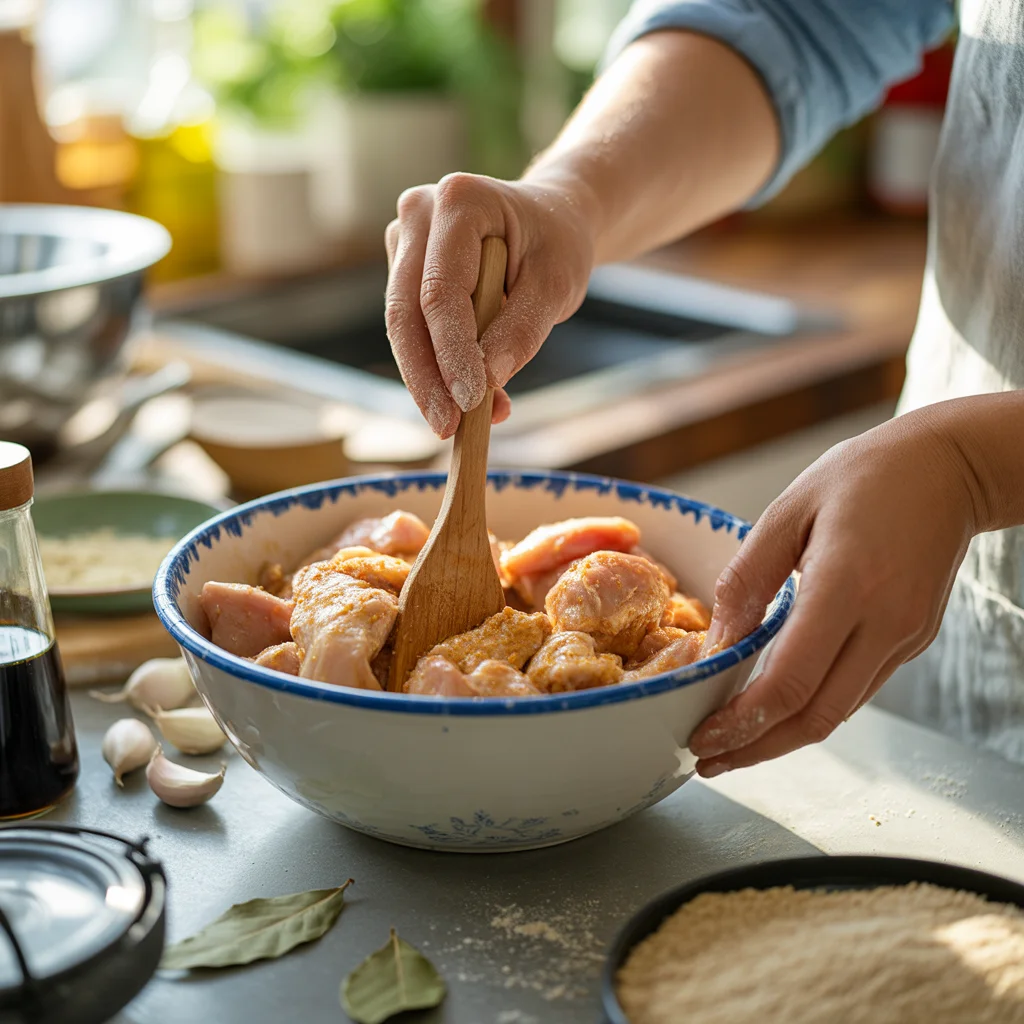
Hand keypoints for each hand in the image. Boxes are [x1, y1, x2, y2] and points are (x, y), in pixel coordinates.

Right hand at [384, 172, 596, 437]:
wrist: (551, 221)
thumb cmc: (557, 245)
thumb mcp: (558, 285)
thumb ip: (523, 330)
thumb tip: (488, 384)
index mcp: (459, 201)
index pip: (442, 291)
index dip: (452, 352)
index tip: (470, 402)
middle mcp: (418, 214)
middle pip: (406, 311)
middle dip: (427, 377)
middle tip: (447, 429)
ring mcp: (404, 241)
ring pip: (402, 326)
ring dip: (428, 379)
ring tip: (460, 424)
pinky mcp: (403, 270)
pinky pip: (412, 329)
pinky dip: (435, 368)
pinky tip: (463, 399)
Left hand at [689, 404, 984, 775]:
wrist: (948, 468)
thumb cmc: (865, 477)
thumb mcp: (790, 510)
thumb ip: (750, 577)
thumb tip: (719, 642)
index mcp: (847, 584)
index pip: (792, 681)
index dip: (743, 721)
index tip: (705, 737)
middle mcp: (883, 622)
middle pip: (817, 717)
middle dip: (757, 748)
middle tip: (709, 760)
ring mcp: (905, 637)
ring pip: (839, 712)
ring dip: (783, 738)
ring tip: (733, 744)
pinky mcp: (911, 640)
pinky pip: (856, 689)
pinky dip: (812, 709)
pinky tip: (776, 707)